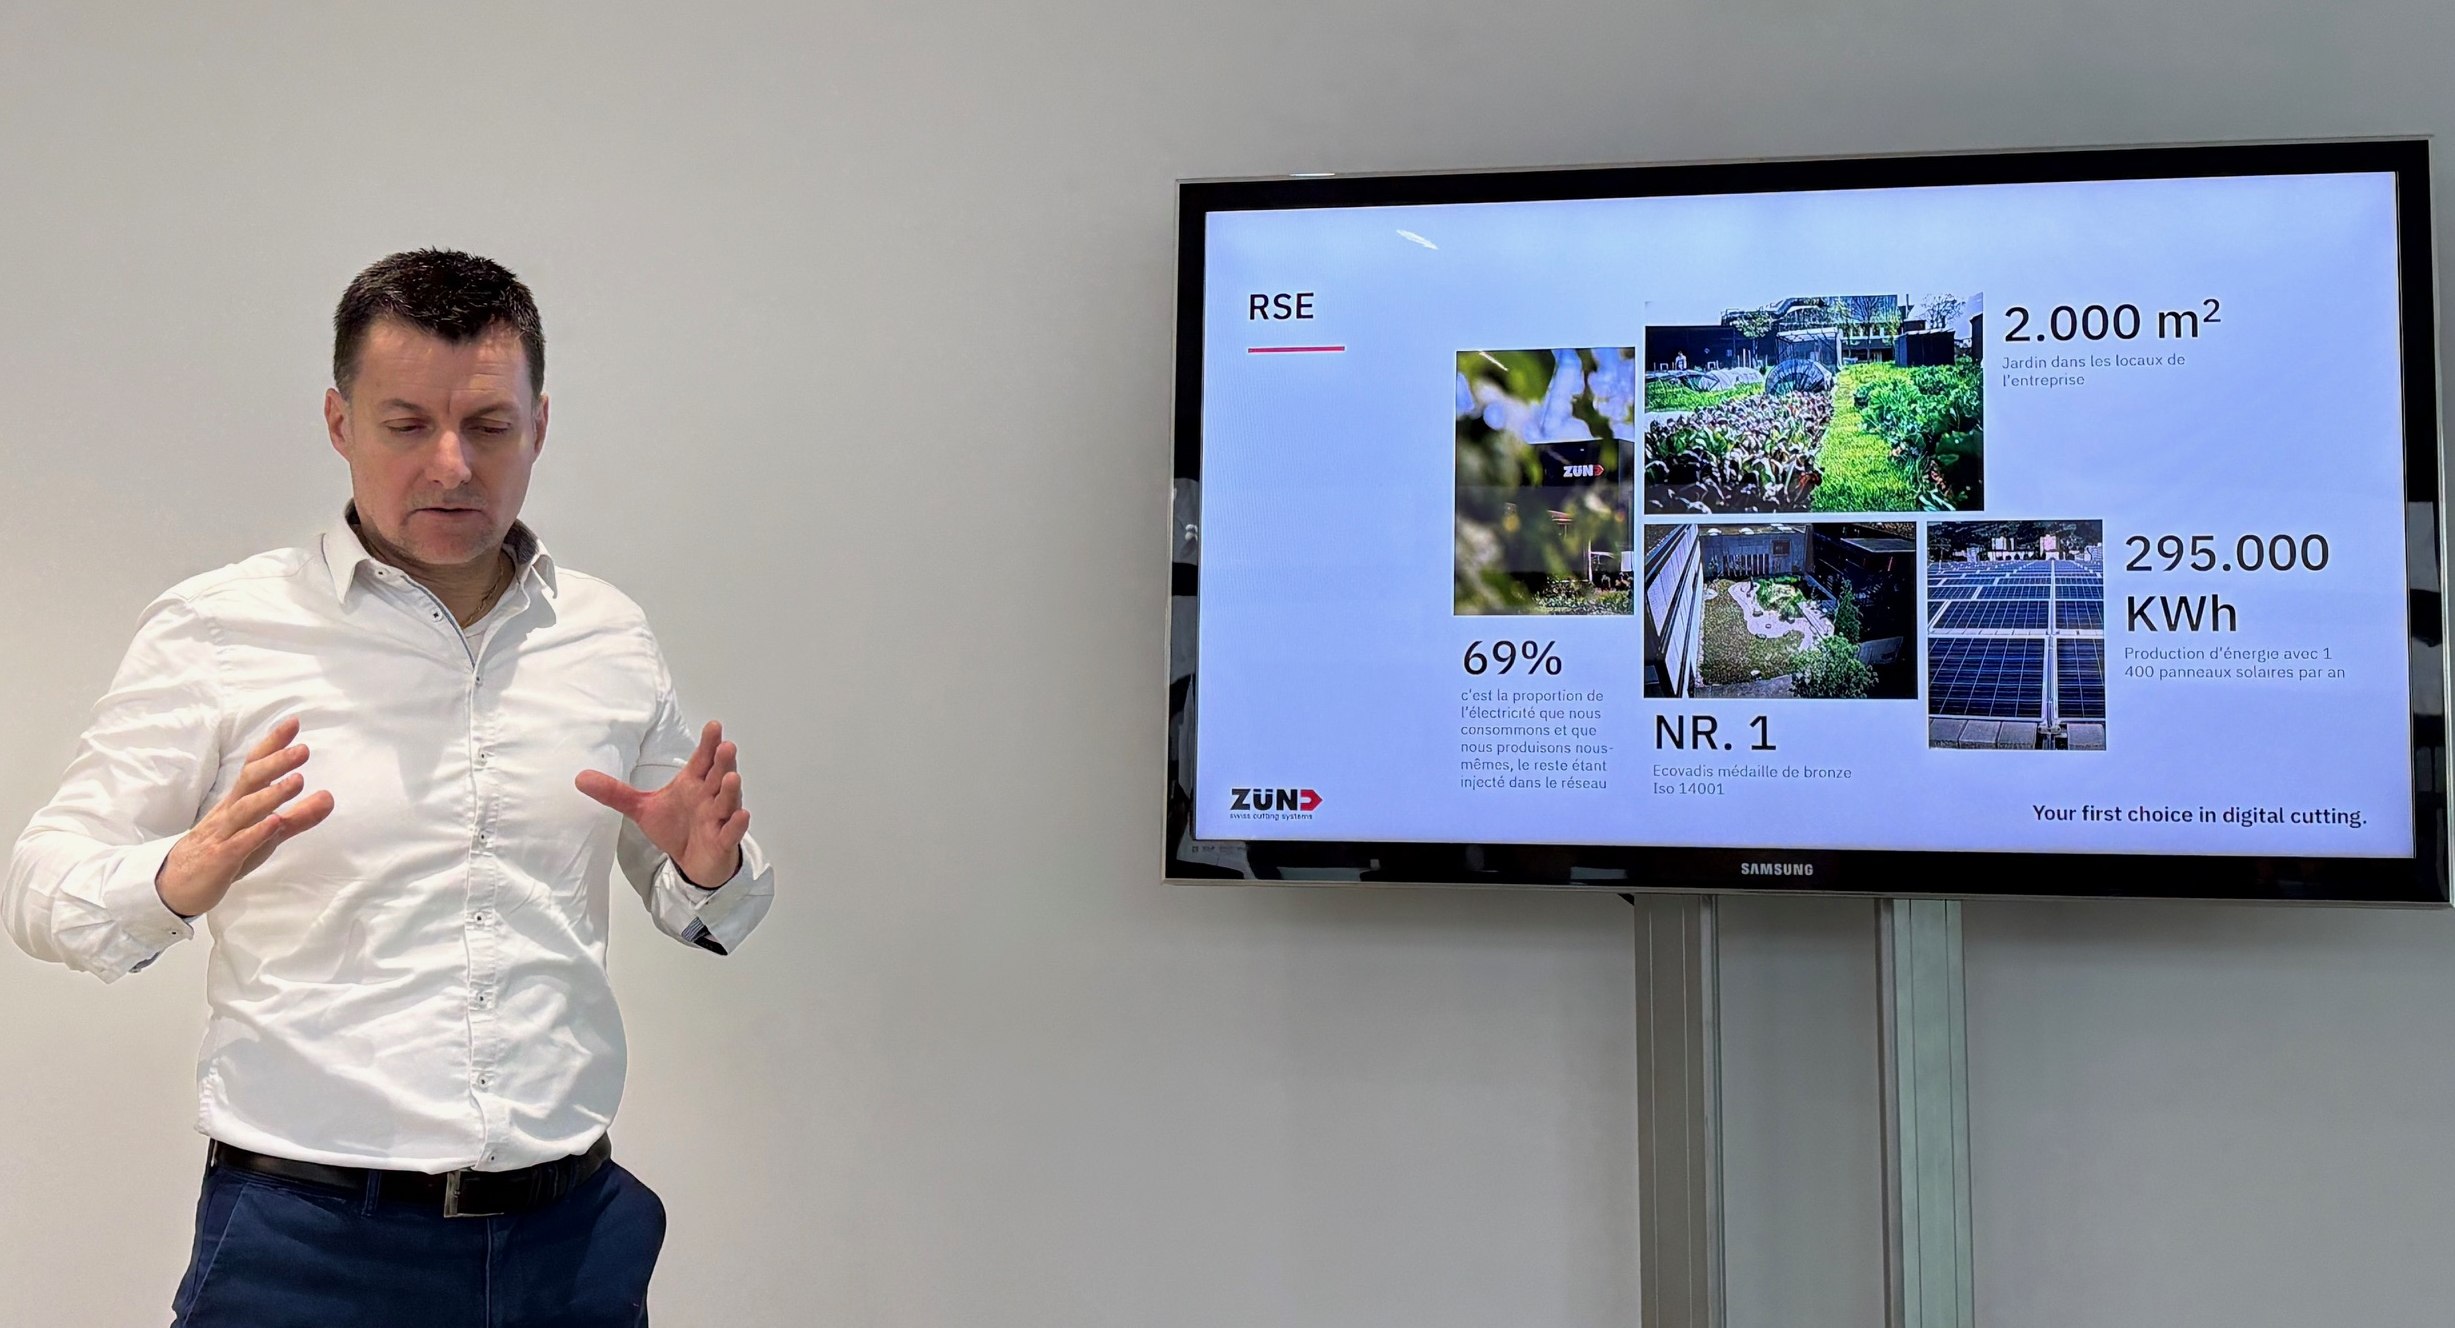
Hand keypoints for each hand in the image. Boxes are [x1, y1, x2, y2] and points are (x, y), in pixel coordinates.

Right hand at [156, 716, 336, 917]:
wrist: (176, 886)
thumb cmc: (225, 852)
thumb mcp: (268, 833)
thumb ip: (299, 817)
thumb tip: (330, 797)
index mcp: (239, 802)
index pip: (255, 766)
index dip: (272, 745)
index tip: (293, 722)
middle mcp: (230, 812)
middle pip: (249, 780)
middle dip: (275, 763)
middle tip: (303, 749)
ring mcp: (223, 834)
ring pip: (244, 810)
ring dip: (270, 794)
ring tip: (297, 780)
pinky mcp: (220, 859)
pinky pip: (238, 844)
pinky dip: (255, 833)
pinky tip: (273, 823)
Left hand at [575, 720, 748, 888]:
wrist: (692, 861)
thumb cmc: (675, 827)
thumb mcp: (641, 809)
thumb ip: (616, 793)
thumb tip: (581, 778)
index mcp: (693, 783)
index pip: (702, 760)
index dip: (708, 744)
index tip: (713, 727)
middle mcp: (709, 797)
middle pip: (718, 775)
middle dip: (723, 761)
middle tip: (725, 746)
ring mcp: (719, 818)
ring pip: (727, 801)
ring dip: (731, 790)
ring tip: (731, 777)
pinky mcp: (723, 841)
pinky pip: (731, 832)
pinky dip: (737, 824)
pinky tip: (740, 814)